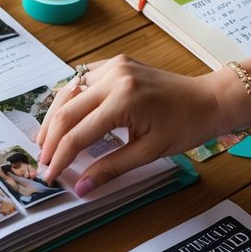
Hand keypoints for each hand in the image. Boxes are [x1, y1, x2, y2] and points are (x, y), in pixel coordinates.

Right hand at [37, 55, 223, 192]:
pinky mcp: (115, 63)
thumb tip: (81, 187)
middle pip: (66, 111)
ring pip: (69, 92)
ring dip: (55, 118)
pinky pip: (82, 80)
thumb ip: (110, 168)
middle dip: (51, 139)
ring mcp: (114, 66)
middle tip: (43, 161)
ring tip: (46, 141)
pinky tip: (63, 116)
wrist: (208, 99)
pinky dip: (69, 99)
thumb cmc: (185, 126)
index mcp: (123, 100)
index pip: (78, 134)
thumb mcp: (148, 152)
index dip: (61, 157)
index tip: (50, 176)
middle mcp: (114, 77)